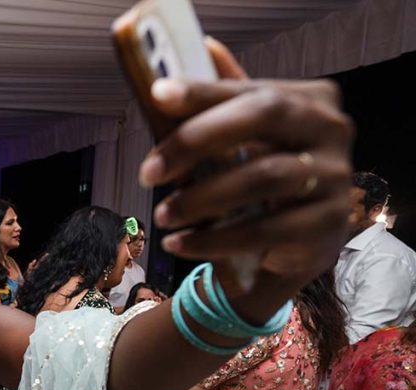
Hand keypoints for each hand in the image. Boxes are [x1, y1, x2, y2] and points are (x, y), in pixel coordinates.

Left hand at [142, 38, 352, 306]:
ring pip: (263, 178)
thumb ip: (226, 101)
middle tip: (149, 171)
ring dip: (202, 198)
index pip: (250, 89)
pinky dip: (214, 239)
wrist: (299, 245)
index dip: (202, 92)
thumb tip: (202, 48)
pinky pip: (264, 229)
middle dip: (197, 140)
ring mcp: (335, 178)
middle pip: (263, 117)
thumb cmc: (266, 182)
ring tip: (163, 214)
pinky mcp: (328, 226)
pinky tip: (180, 243)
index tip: (157, 96)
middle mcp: (331, 130)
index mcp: (310, 100)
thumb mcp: (246, 140)